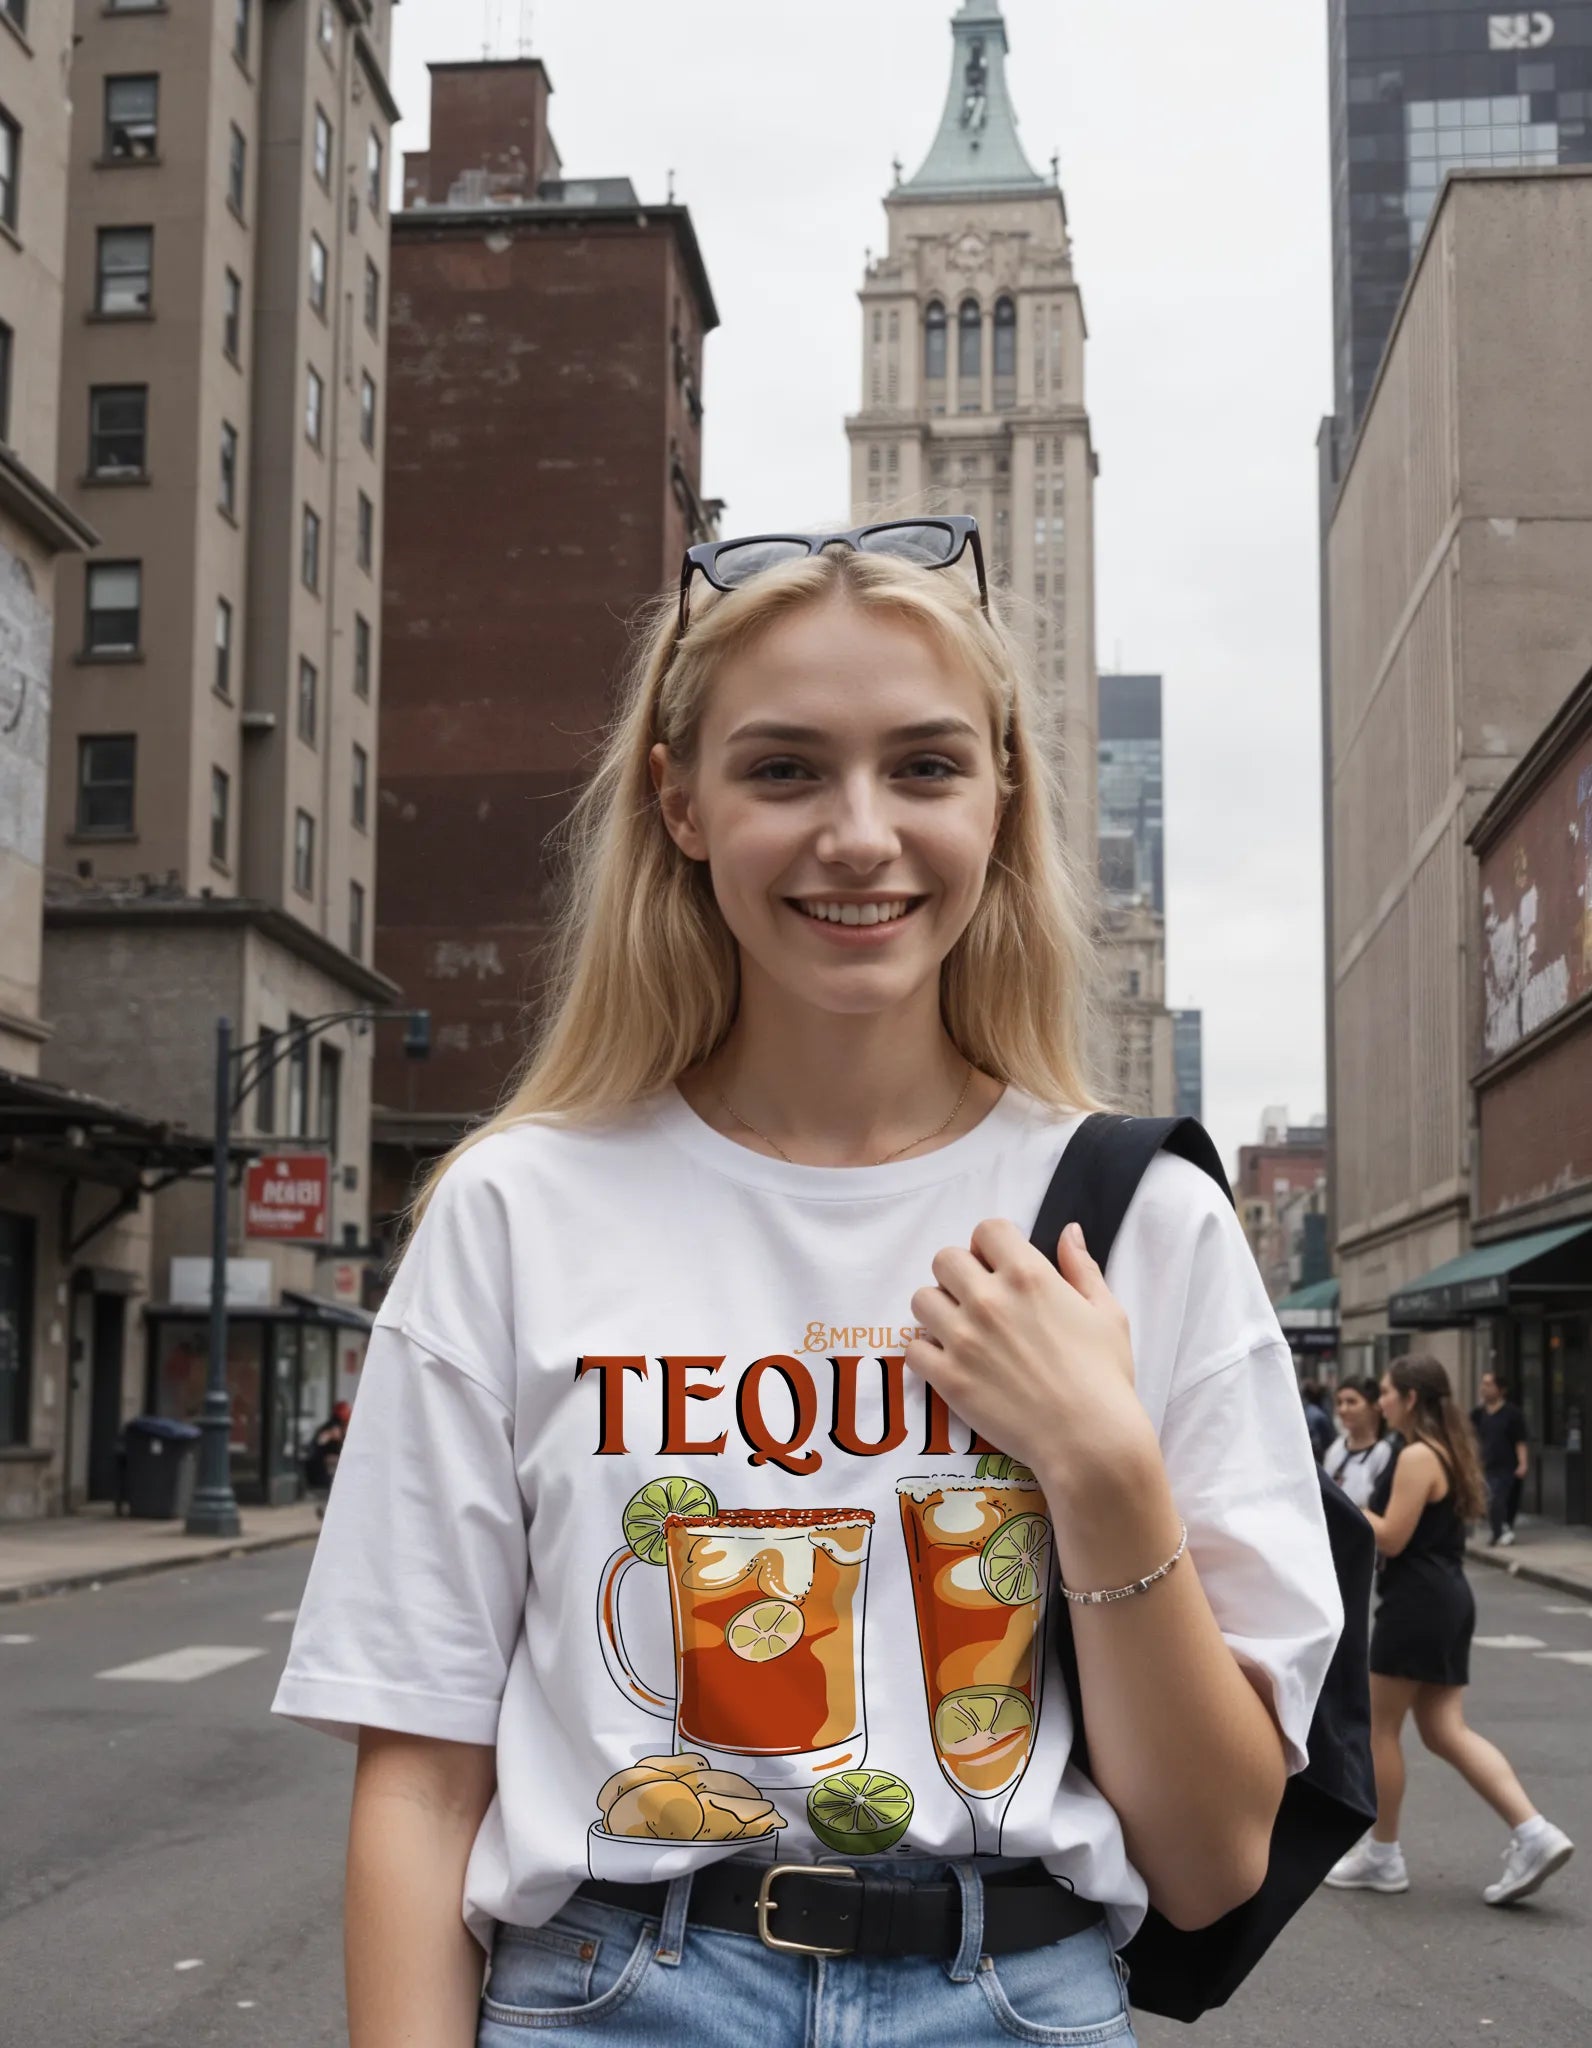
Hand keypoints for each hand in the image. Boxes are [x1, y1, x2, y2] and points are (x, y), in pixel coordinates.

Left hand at [904, 1217, 1156, 1499]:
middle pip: (945, 1258)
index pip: (987, 1230)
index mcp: (1028, 1275)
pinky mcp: (948, 1378)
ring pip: (921, 1299)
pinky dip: (927, 1352)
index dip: (990, 1245)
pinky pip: (913, 1348)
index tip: (998, 1265)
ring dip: (937, 1309)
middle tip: (976, 1298)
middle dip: (959, 1273)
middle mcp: (989, 1299)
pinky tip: (949, 1361)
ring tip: (959, 1329)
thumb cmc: (1105, 1377)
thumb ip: (1082, 1268)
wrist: (1090, 1441)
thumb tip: (1068, 1232)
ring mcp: (963, 1339)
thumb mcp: (1107, 1314)